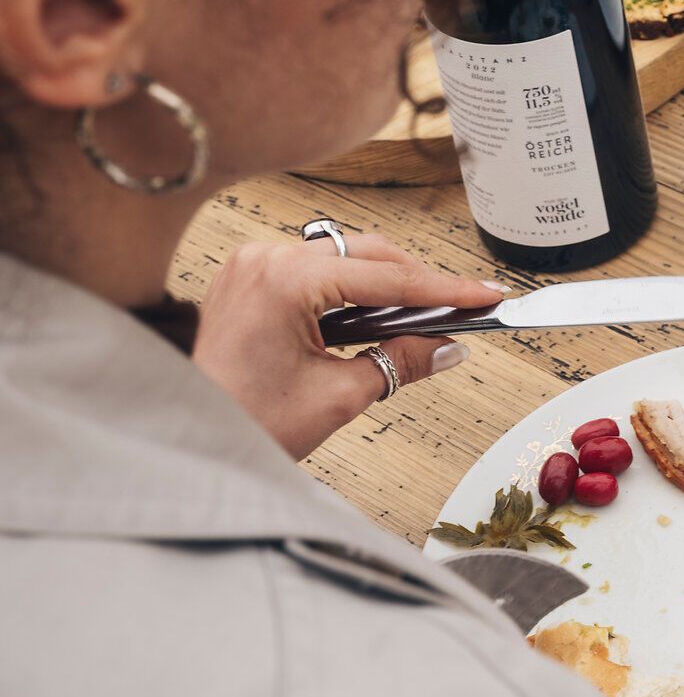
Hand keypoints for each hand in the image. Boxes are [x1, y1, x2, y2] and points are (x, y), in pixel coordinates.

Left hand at [193, 235, 504, 458]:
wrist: (184, 442)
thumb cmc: (242, 423)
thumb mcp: (337, 397)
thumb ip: (399, 362)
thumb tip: (447, 348)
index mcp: (284, 280)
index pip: (386, 278)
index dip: (445, 289)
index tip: (485, 294)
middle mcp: (264, 259)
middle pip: (366, 255)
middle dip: (417, 281)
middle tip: (465, 305)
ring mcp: (252, 265)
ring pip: (342, 258)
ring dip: (384, 284)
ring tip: (426, 314)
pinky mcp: (248, 279)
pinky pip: (314, 270)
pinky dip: (349, 289)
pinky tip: (377, 314)